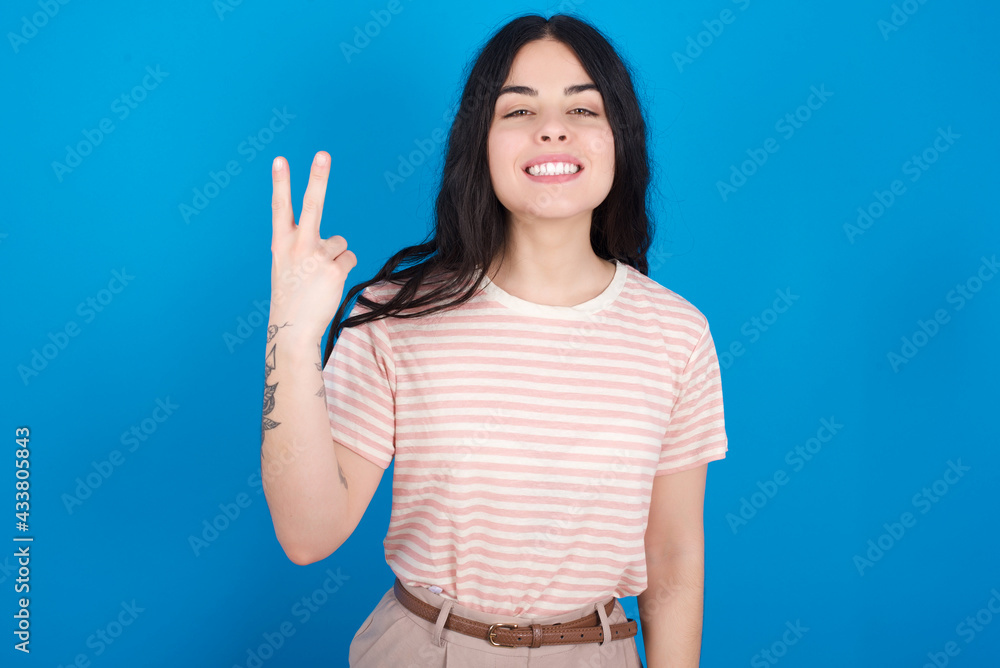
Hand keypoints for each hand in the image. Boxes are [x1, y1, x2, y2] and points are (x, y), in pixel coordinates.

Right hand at [269, 151, 357, 342]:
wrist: (292, 329)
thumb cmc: (292, 297)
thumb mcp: (288, 266)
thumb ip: (304, 247)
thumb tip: (337, 242)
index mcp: (281, 243)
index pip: (280, 207)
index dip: (280, 182)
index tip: (279, 159)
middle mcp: (297, 245)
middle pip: (312, 204)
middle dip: (317, 177)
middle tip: (322, 153)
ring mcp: (316, 255)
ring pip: (340, 242)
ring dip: (336, 258)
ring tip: (320, 278)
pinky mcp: (334, 267)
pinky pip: (349, 258)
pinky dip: (344, 269)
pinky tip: (329, 284)